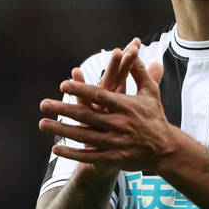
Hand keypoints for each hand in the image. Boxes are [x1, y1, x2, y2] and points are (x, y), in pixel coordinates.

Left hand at [39, 53, 168, 172]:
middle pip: (87, 115)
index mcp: (127, 106)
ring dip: (62, 130)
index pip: (100, 95)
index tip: (63, 84)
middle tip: (43, 104)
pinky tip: (56, 148)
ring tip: (43, 123)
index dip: (81, 89)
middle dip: (63, 109)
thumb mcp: (151, 92)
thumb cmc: (155, 116)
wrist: (165, 149)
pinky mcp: (114, 158)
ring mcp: (116, 142)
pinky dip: (72, 153)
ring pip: (84, 136)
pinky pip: (89, 156)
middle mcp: (119, 124)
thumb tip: (134, 50)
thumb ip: (140, 71)